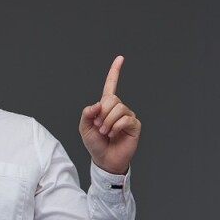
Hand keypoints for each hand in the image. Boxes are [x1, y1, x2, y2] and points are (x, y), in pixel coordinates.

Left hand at [79, 55, 140, 175]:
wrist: (104, 160)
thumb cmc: (95, 144)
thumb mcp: (84, 127)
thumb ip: (87, 113)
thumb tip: (98, 104)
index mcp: (106, 106)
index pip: (111, 85)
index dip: (115, 72)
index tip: (120, 58)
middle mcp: (118, 109)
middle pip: (112, 99)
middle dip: (102, 114)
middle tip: (99, 127)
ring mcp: (127, 116)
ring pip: (118, 108)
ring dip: (108, 122)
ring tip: (106, 132)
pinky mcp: (134, 125)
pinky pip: (125, 119)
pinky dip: (116, 127)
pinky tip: (114, 135)